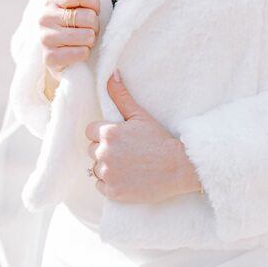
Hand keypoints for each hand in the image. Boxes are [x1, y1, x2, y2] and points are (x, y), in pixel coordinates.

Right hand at [39, 0, 100, 82]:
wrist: (60, 57)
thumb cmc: (75, 27)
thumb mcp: (78, 8)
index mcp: (52, 0)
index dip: (95, 4)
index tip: (95, 10)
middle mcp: (44, 17)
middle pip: (87, 17)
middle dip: (95, 26)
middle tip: (89, 30)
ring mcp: (45, 38)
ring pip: (87, 36)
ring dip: (90, 41)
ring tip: (82, 41)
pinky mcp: (49, 58)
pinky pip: (82, 52)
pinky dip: (85, 54)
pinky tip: (77, 52)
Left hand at [84, 70, 202, 203]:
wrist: (177, 167)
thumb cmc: (159, 139)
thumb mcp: (140, 115)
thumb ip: (121, 96)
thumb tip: (111, 74)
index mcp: (109, 133)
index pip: (90, 130)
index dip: (102, 132)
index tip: (118, 136)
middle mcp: (104, 153)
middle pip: (91, 149)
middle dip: (104, 149)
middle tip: (125, 151)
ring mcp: (108, 174)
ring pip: (95, 167)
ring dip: (106, 166)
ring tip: (127, 164)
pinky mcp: (112, 192)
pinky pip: (100, 185)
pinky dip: (110, 183)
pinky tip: (126, 177)